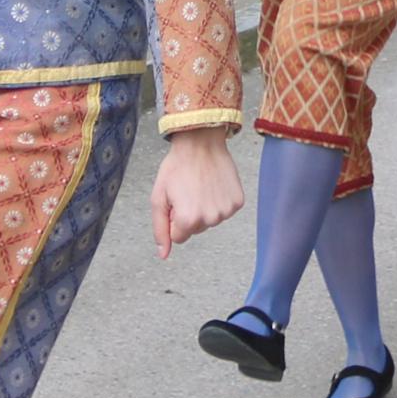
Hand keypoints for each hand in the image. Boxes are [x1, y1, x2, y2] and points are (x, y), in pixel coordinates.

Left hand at [152, 131, 242, 255]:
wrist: (200, 143)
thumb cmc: (177, 167)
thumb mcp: (158, 198)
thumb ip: (160, 229)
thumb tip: (163, 254)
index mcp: (188, 220)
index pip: (178, 237)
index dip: (174, 218)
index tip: (176, 200)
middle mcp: (210, 219)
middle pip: (196, 230)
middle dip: (189, 214)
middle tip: (188, 191)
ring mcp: (226, 211)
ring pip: (210, 221)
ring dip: (204, 208)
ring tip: (200, 186)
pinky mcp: (238, 202)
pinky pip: (224, 211)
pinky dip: (218, 201)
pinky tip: (213, 185)